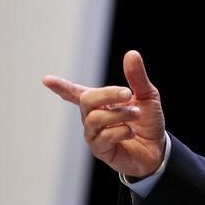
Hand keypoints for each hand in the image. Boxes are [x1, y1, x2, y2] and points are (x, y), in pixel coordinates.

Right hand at [43, 50, 165, 177]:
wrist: (158, 148)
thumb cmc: (148, 121)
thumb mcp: (147, 95)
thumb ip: (137, 77)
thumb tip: (131, 54)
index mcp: (101, 102)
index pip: (76, 93)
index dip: (61, 87)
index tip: (46, 79)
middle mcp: (93, 117)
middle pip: (87, 100)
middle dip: (108, 94)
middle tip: (128, 94)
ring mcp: (94, 134)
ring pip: (94, 118)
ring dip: (119, 114)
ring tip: (136, 114)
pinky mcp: (100, 150)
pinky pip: (104, 137)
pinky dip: (122, 130)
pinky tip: (132, 132)